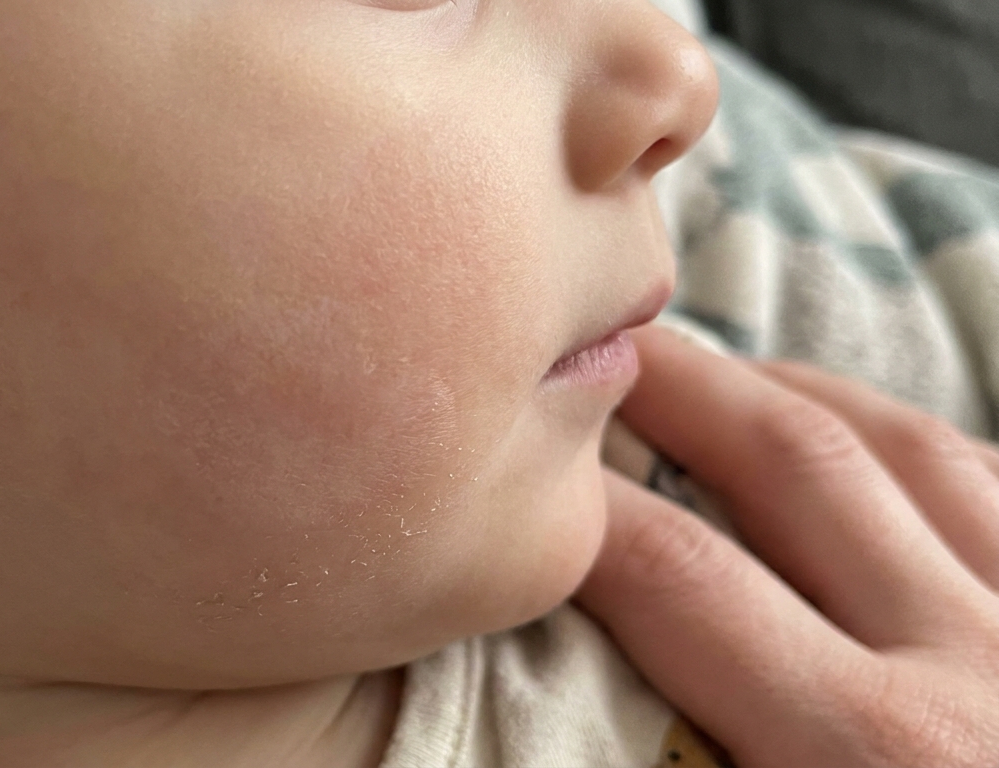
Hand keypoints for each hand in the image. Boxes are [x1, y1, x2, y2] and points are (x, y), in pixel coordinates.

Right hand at [576, 326, 998, 767]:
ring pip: (919, 450)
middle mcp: (980, 667)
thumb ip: (698, 767)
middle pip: (802, 465)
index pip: (684, 577)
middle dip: (684, 388)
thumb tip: (581, 726)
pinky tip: (881, 453)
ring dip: (801, 394)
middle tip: (605, 346)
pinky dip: (924, 451)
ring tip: (724, 380)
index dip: (587, 509)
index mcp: (879, 753)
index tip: (523, 474)